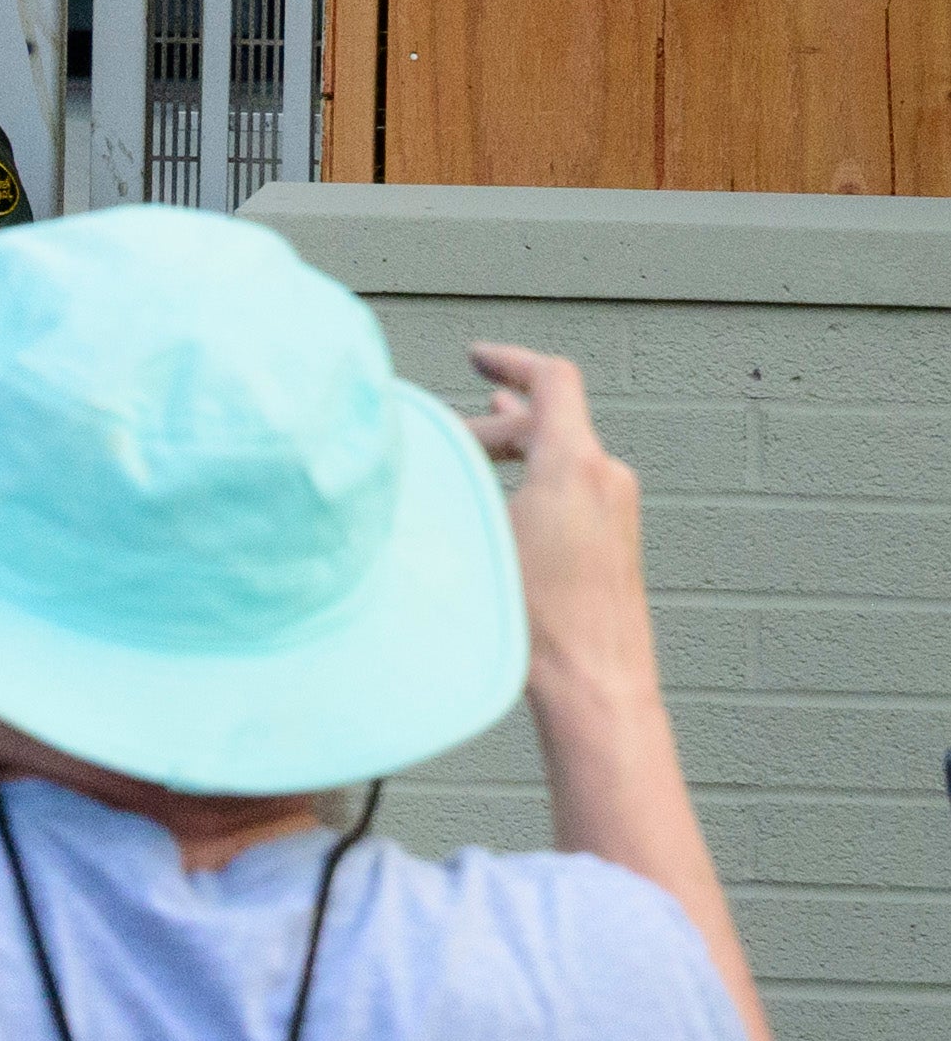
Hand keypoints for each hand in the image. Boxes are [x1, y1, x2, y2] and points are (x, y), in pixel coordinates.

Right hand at [465, 345, 652, 711]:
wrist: (594, 683)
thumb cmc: (538, 621)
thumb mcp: (482, 537)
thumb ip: (461, 484)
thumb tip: (422, 460)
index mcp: (576, 466)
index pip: (552, 381)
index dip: (511, 361)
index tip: (477, 357)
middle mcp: (607, 478)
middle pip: (549, 421)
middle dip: (493, 425)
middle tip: (445, 447)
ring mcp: (618, 509)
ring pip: (560, 455)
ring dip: (511, 454)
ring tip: (467, 472)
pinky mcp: (617, 539)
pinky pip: (573, 486)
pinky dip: (532, 481)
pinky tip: (498, 509)